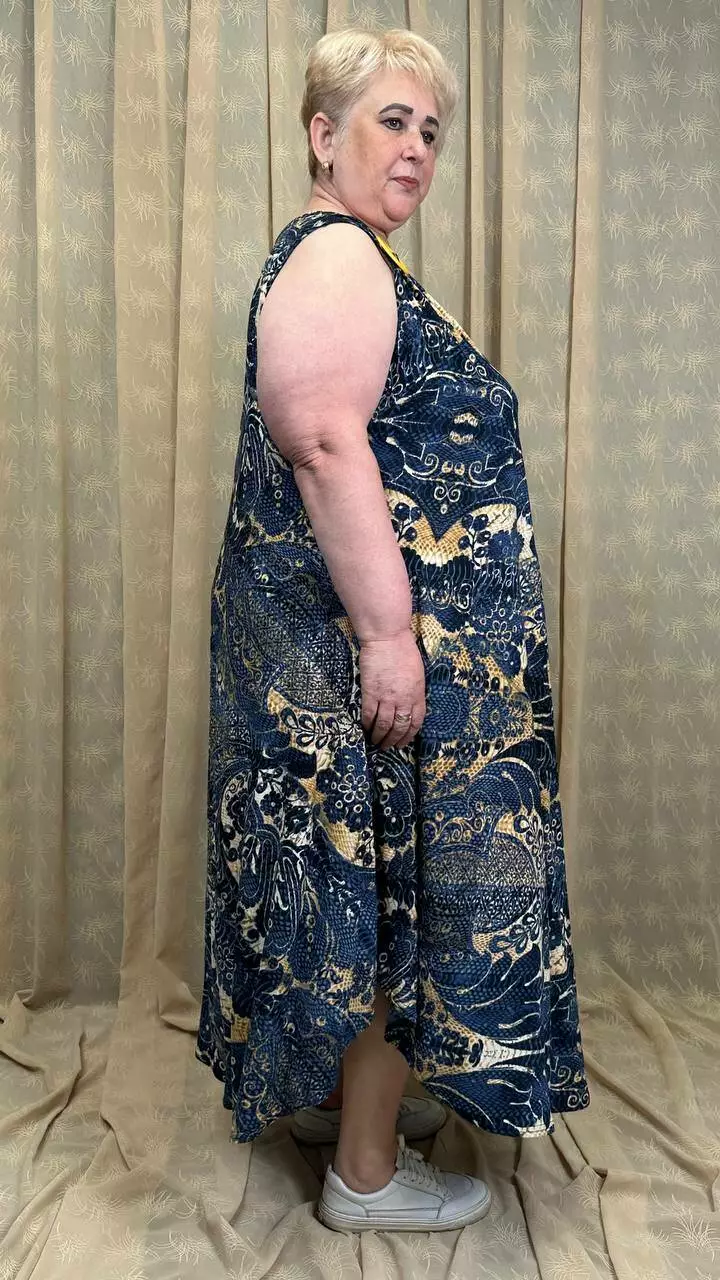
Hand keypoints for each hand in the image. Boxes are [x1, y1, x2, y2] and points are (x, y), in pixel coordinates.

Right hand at [358, 628, 426, 748]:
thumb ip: (414, 691)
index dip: (408, 736)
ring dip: (379, 736)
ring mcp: (386, 697)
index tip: (402, 743)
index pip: (415, 722)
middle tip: (387, 747)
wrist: (387, 638)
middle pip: (399, 727)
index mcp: (417, 694)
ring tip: (375, 742)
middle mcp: (403, 700)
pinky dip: (366, 724)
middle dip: (393, 741)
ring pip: (384, 725)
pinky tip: (364, 728)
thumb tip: (409, 705)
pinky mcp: (370, 693)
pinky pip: (368, 714)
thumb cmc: (404, 651)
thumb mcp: (417, 674)